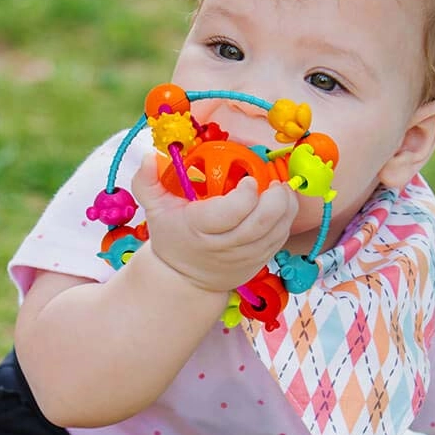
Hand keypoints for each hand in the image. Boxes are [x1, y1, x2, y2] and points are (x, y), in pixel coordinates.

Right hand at [131, 155, 297, 293]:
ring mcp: (245, 256)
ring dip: (286, 208)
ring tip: (281, 189)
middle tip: (274, 182)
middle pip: (261, 223)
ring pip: (277, 232)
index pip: (231, 212)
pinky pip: (281, 239)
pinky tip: (283, 204)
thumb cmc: (173, 236)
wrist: (184, 278)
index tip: (248, 180)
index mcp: (200, 228)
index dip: (246, 194)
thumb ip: (147, 181)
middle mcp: (226, 246)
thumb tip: (149, 156)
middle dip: (275, 199)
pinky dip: (287, 220)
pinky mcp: (259, 261)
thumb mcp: (154, 209)